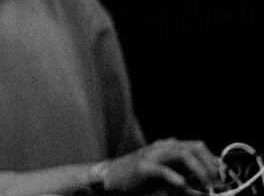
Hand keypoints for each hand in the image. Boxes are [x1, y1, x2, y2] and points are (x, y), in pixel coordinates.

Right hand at [94, 139, 224, 191]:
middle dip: (210, 164)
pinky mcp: (143, 167)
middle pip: (194, 147)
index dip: (214, 160)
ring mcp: (153, 155)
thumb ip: (184, 178)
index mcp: (169, 147)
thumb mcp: (166, 177)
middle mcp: (163, 147)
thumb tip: (204, 188)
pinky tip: (183, 184)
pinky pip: (162, 169)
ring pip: (183, 154)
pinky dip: (175, 177)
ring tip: (207, 186)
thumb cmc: (139, 178)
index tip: (223, 177)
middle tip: (218, 183)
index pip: (198, 147)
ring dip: (200, 170)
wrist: (111, 177)